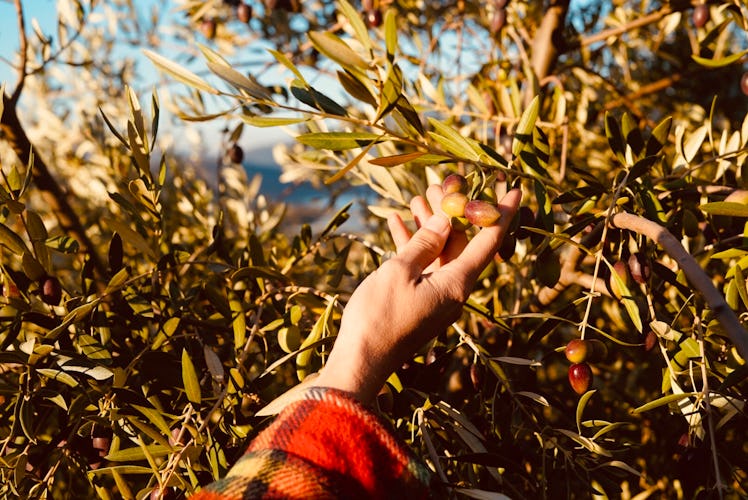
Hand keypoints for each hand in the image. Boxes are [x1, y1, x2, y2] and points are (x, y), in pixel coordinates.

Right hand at [311, 185, 521, 401]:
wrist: (360, 360)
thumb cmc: (379, 316)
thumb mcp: (400, 272)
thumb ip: (425, 242)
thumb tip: (447, 220)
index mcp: (457, 283)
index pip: (489, 241)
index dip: (501, 212)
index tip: (515, 188)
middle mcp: (453, 289)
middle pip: (462, 242)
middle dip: (454, 211)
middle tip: (446, 182)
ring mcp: (435, 296)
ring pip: (439, 251)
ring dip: (429, 224)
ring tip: (417, 195)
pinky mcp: (418, 301)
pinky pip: (422, 266)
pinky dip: (412, 244)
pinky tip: (397, 221)